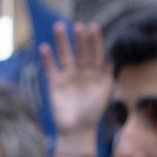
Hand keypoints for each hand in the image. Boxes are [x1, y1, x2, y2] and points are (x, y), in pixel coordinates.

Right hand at [41, 20, 110, 134]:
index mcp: (95, 73)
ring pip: (64, 55)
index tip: (93, 28)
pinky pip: (50, 68)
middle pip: (79, 51)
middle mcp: (81, 71)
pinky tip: (44, 48)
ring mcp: (67, 76)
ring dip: (62, 42)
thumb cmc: (93, 112)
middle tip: (77, 26)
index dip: (94, 41)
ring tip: (59, 27)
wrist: (77, 129)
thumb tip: (112, 57)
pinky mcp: (55, 84)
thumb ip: (107, 75)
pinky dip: (47, 59)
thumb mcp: (104, 92)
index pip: (95, 53)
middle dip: (78, 39)